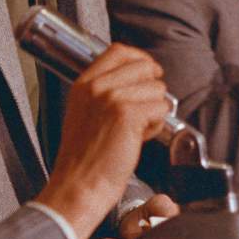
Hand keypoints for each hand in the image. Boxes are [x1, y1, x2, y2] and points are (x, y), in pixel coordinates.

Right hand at [35, 43, 171, 238]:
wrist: (78, 187)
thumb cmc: (84, 159)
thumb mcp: (84, 113)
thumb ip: (104, 91)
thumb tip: (137, 78)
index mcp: (83, 83)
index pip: (119, 51)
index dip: (140, 60)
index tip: (147, 74)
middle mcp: (96, 86)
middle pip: (143, 66)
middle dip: (152, 88)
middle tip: (143, 110)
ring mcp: (112, 98)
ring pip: (157, 89)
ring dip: (154, 111)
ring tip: (136, 131)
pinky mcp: (128, 115)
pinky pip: (160, 108)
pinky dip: (156, 126)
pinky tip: (140, 139)